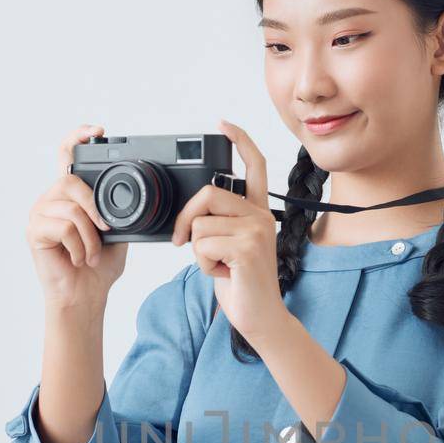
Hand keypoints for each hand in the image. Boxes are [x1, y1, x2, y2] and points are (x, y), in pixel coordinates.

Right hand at [26, 124, 126, 311]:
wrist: (85, 295)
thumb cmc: (98, 266)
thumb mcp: (117, 231)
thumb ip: (117, 210)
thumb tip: (138, 197)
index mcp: (71, 194)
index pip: (68, 155)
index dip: (78, 138)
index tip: (98, 132)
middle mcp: (52, 198)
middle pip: (73, 181)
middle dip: (95, 208)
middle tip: (105, 231)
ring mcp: (40, 213)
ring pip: (72, 209)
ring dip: (91, 237)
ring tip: (91, 254)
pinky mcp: (34, 230)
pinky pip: (64, 228)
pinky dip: (80, 247)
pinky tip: (78, 258)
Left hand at [171, 119, 286, 344]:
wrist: (260, 318)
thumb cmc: (241, 284)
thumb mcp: (227, 246)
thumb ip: (218, 223)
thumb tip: (192, 214)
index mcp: (257, 211)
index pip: (254, 165)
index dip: (239, 140)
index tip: (222, 124)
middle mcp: (260, 215)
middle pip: (208, 193)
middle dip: (186, 219)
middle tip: (183, 242)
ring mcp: (256, 230)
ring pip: (201, 224)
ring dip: (198, 251)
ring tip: (218, 265)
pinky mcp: (247, 248)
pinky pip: (203, 244)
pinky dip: (202, 264)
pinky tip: (222, 273)